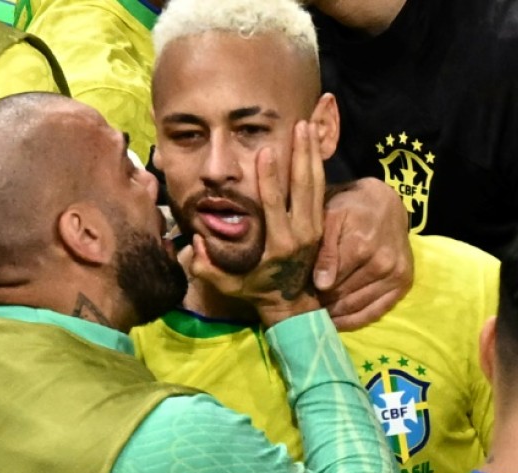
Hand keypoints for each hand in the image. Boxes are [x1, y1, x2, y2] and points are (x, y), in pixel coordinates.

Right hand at [188, 122, 324, 326]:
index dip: (270, 178)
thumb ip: (207, 268)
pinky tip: (315, 144)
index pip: (275, 206)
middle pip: (304, 187)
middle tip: (299, 125)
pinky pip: (321, 190)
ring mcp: (314, 227)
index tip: (266, 152)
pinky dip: (318, 165)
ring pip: (317, 184)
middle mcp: (301, 233)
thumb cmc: (255, 289)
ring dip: (313, 154)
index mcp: (279, 245)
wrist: (291, 302)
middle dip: (302, 154)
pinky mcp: (320, 224)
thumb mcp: (227, 285)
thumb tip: (196, 242)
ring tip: (310, 125)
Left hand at [313, 177, 413, 330]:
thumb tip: (322, 285)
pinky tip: (337, 322)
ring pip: (357, 307)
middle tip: (302, 308)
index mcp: (361, 246)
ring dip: (335, 314)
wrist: (384, 204)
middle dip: (321, 304)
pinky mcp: (404, 283)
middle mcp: (382, 263)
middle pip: (343, 297)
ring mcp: (396, 275)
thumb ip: (324, 251)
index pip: (330, 283)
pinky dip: (355, 320)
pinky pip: (376, 311)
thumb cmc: (349, 208)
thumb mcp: (330, 218)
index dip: (310, 292)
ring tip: (316, 314)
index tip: (294, 297)